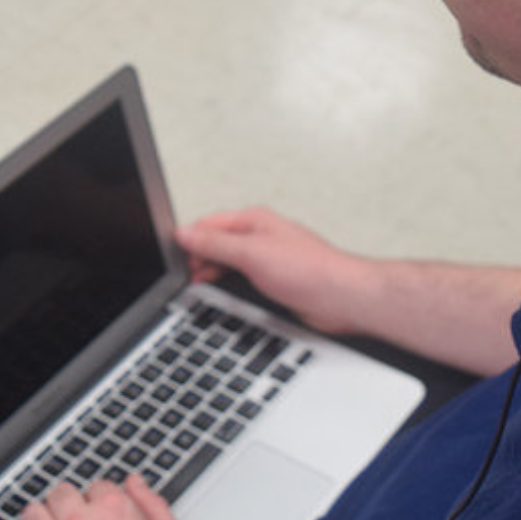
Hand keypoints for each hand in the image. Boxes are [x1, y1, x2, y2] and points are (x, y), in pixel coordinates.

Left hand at [6, 478, 196, 519]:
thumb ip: (153, 507)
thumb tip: (137, 484)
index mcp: (116, 511)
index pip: (99, 484)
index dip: (104, 496)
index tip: (106, 509)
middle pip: (61, 493)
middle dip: (69, 501)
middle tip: (77, 516)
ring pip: (32, 514)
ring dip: (41, 517)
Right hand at [177, 207, 368, 335]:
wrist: (341, 299)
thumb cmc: (310, 271)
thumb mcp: (252, 253)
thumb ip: (216, 243)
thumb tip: (185, 233)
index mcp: (255, 221)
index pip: (208, 224)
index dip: (190, 242)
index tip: (179, 262)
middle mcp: (260, 237)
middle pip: (214, 246)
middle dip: (200, 262)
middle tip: (193, 280)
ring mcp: (266, 260)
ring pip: (226, 266)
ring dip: (214, 277)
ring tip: (208, 289)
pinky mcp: (272, 281)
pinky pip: (241, 282)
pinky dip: (229, 289)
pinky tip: (229, 298)